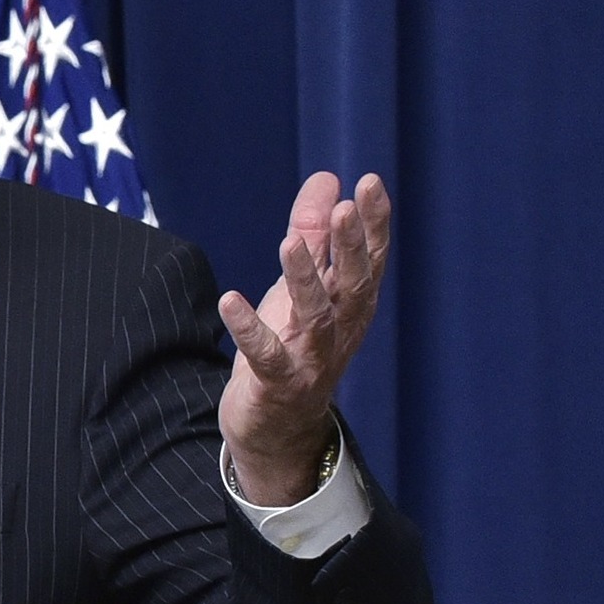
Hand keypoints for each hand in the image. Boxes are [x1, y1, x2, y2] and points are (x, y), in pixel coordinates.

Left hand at [218, 171, 391, 505]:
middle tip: (345, 208)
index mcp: (351, 303)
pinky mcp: (277, 382)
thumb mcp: (301, 285)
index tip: (369, 183)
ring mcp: (311, 358)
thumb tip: (327, 179)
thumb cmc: (294, 344)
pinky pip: (264, 354)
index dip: (373, 223)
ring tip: (289, 242)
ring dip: (304, 280)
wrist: (278, 424)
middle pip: (352, 283)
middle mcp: (340, 328)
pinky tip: (230, 300)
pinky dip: (249, 329)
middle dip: (350, 246)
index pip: (371, 258)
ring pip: (315, 316)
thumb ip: (312, 233)